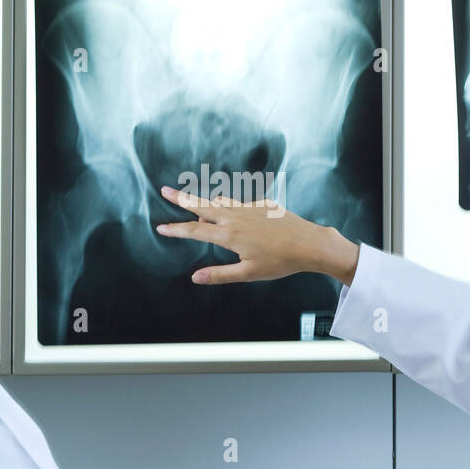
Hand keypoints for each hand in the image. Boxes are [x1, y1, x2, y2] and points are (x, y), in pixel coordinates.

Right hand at [155, 185, 357, 285]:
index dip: (175, 229)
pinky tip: (232, 214)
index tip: (161, 227)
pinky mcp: (262, 204)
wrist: (309, 243)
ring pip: (219, 201)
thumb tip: (196, 278)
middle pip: (201, 205)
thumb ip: (219, 275)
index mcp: (229, 235)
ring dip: (204, 202)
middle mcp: (235, 217)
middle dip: (181, 198)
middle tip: (165, 190)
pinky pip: (238, 201)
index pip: (194, 230)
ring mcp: (248, 207)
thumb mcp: (248, 274)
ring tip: (195, 205)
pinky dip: (227, 205)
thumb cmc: (280, 261)